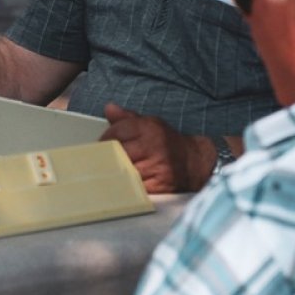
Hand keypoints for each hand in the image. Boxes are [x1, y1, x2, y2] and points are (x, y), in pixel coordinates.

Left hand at [100, 103, 214, 193]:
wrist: (195, 162)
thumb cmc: (167, 143)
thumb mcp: (149, 124)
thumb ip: (126, 118)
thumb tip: (109, 108)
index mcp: (149, 128)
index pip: (115, 133)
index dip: (104, 141)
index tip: (100, 147)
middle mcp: (154, 145)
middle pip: (117, 152)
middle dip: (106, 158)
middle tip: (100, 162)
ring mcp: (157, 166)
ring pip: (123, 170)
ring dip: (114, 173)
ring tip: (110, 173)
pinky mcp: (160, 184)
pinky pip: (134, 187)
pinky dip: (126, 186)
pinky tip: (123, 184)